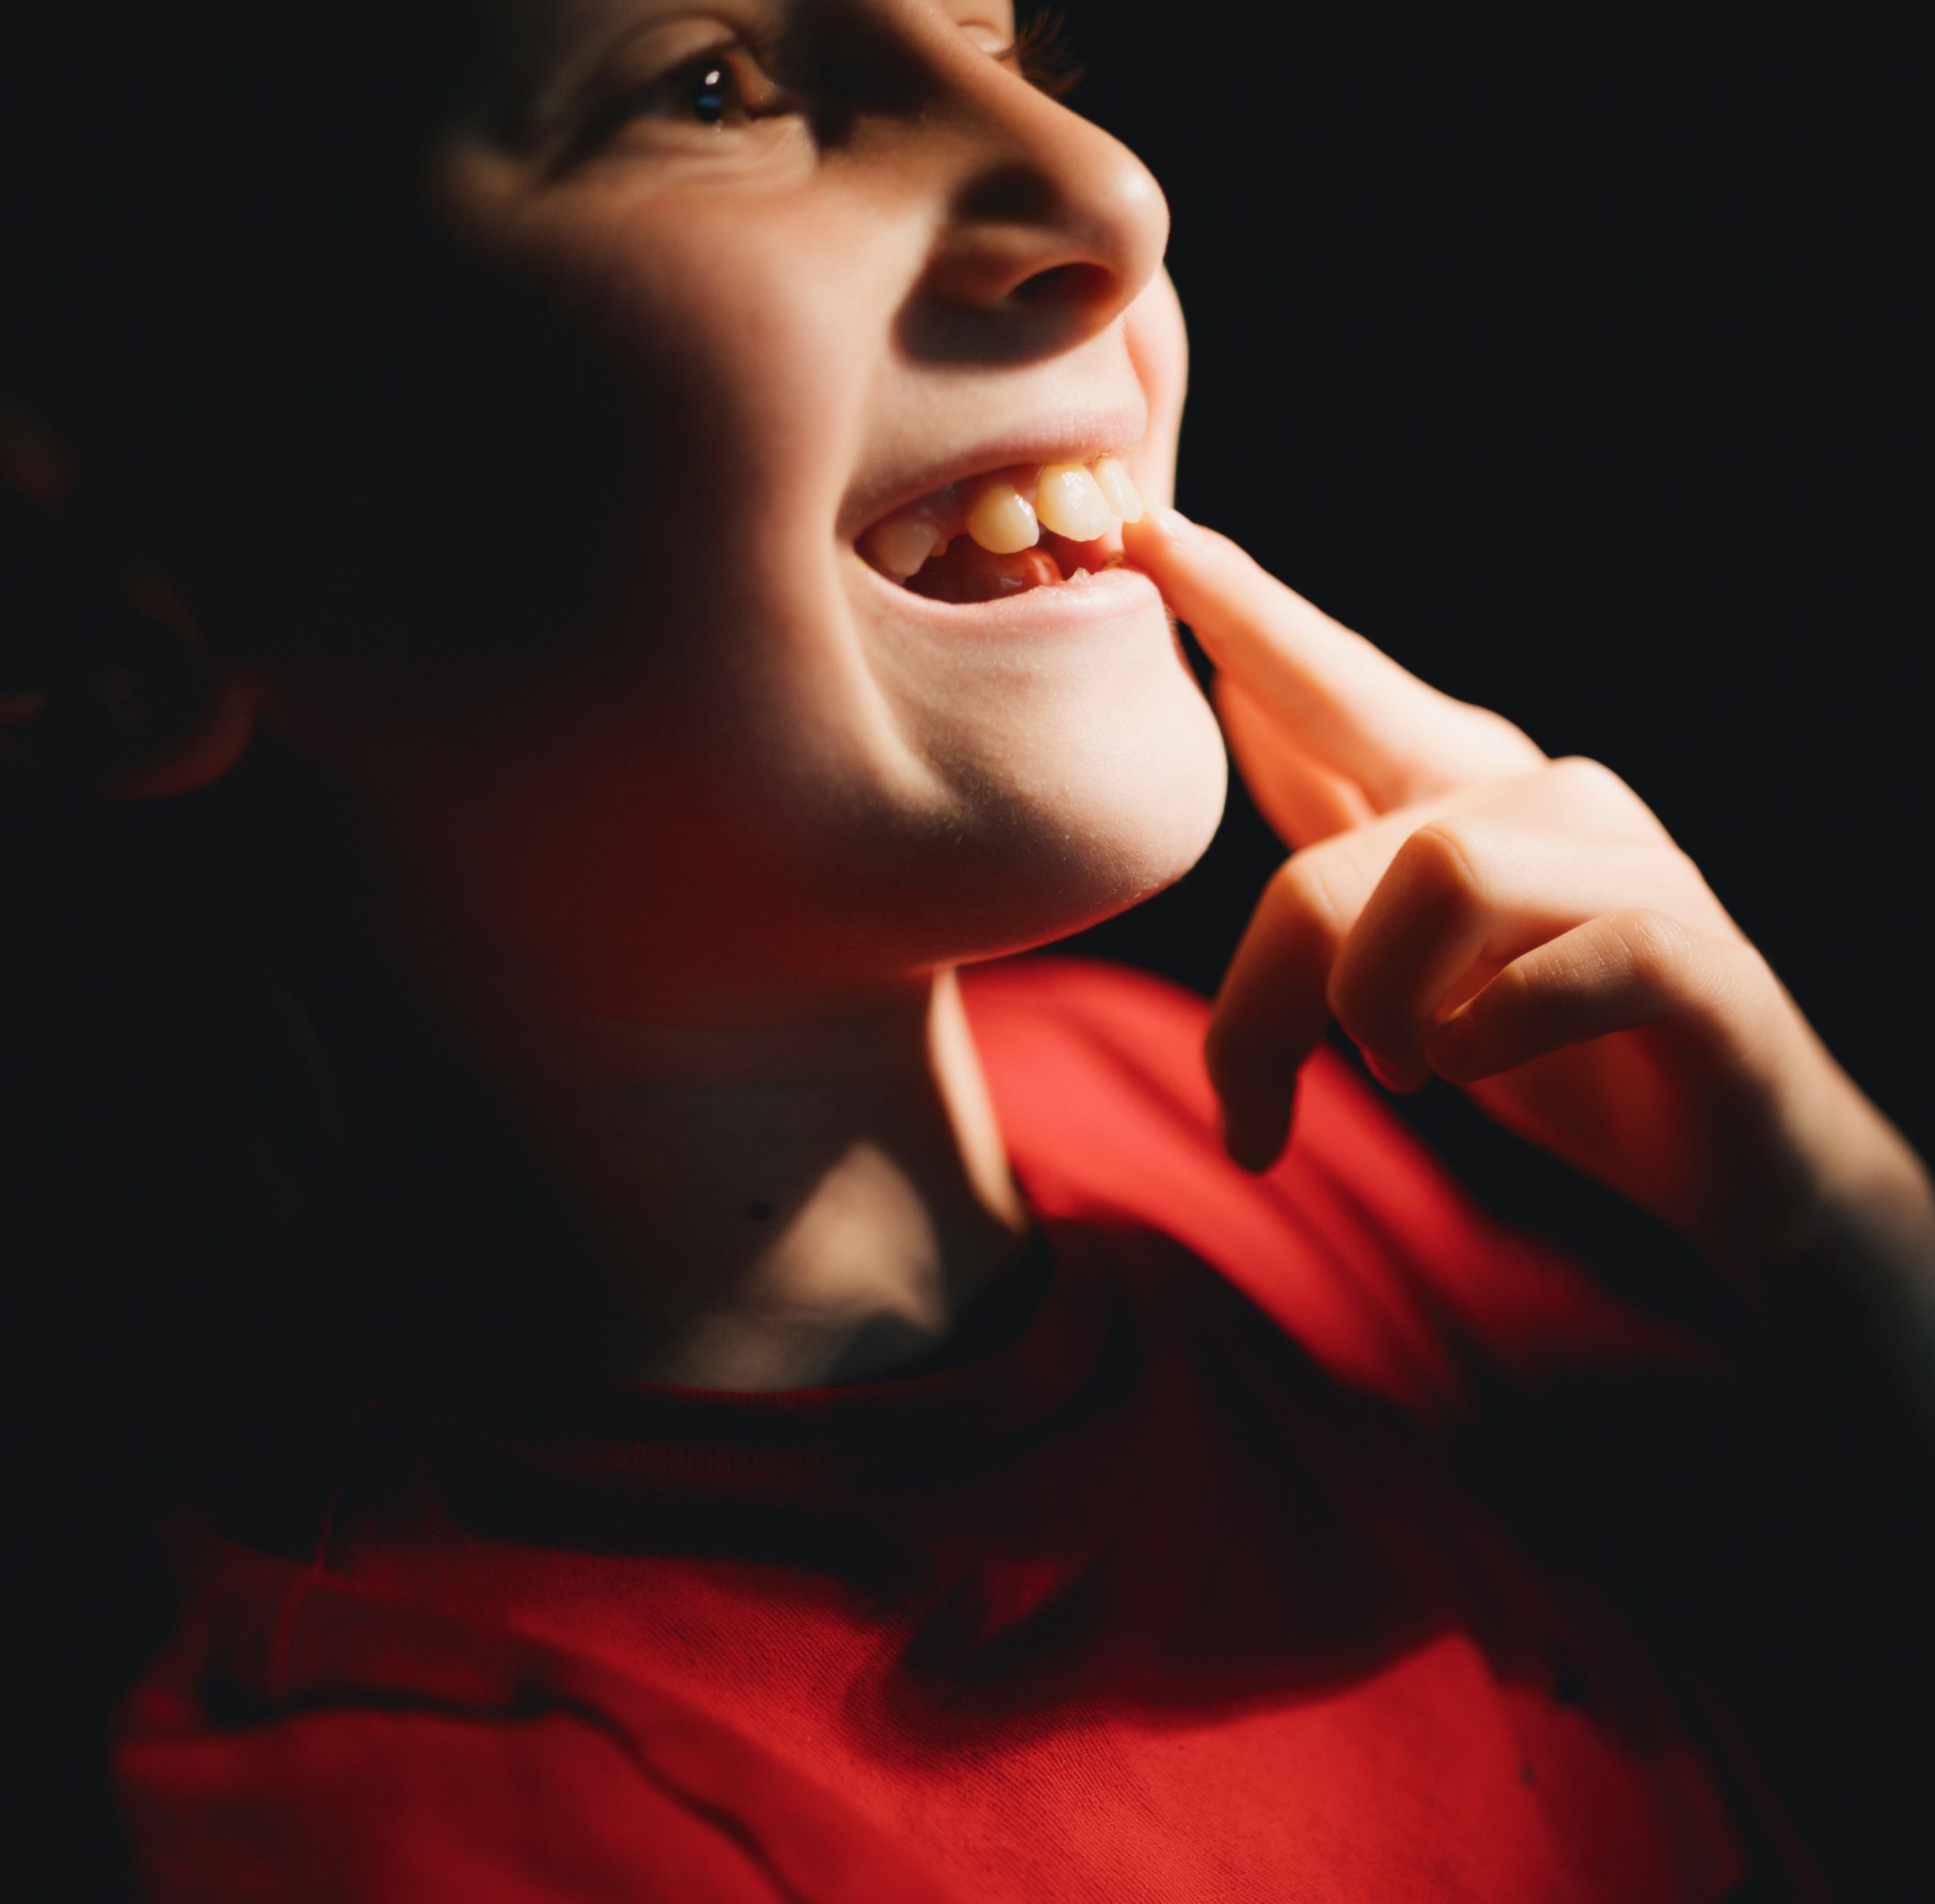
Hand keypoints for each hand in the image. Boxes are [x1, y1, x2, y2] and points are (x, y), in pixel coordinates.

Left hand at [1123, 507, 1934, 1273]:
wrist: (1734, 1160)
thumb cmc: (1560, 1048)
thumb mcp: (1417, 943)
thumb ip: (1340, 826)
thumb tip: (1239, 708)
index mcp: (1459, 789)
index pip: (1331, 681)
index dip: (1239, 607)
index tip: (1141, 527)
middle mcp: (1540, 796)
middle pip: (1327, 861)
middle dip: (1262, 1008)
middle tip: (1254, 1112)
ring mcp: (1629, 865)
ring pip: (1435, 876)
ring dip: (1385, 1010)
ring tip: (1416, 1073)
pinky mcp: (1698, 959)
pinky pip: (1565, 960)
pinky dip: (1494, 1034)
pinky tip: (1486, 1067)